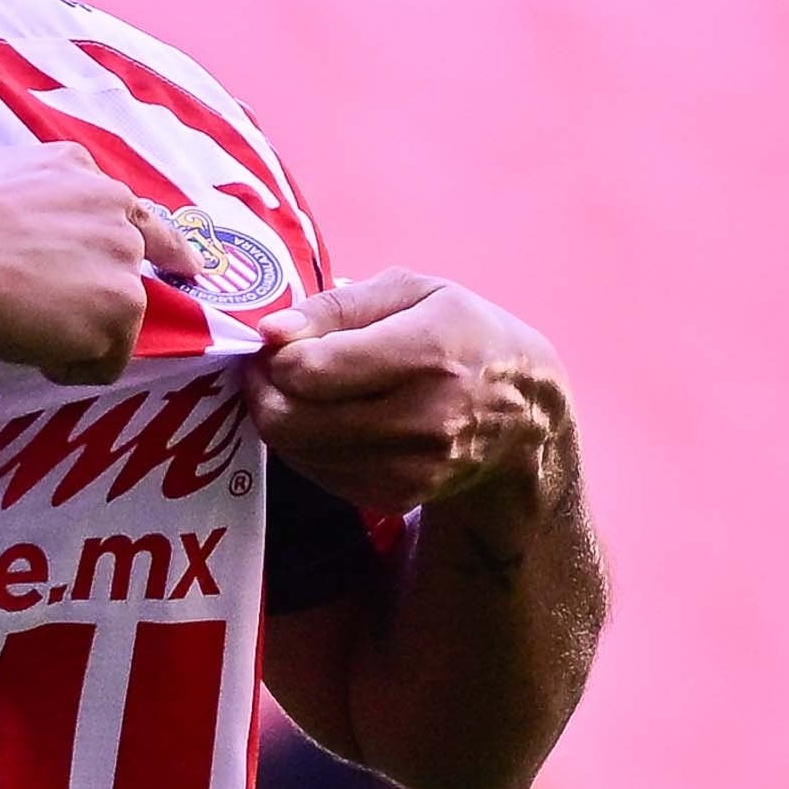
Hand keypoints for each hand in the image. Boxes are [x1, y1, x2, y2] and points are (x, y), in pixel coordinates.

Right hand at [0, 145, 201, 385]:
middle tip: (47, 311)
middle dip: (98, 292)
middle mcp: (111, 203)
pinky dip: (69, 367)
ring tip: (16, 326)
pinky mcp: (122, 308)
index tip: (175, 267)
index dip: (140, 243)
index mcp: (73, 167)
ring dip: (75, 333)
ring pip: (116, 316)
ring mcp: (122, 256)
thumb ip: (13, 194)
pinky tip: (26, 346)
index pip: (126, 207)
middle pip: (133, 260)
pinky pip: (104, 361)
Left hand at [248, 270, 574, 522]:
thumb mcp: (413, 292)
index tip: (278, 340)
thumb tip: (270, 331)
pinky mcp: (397, 497)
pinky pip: (318, 474)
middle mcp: (424, 419)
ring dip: (281, 418)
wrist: (523, 413)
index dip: (277, 354)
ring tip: (300, 389)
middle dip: (265, 389)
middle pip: (293, 419)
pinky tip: (328, 419)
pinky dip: (307, 446)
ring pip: (297, 451)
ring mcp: (412, 468)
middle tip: (269, 367)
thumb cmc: (462, 334)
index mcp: (428, 352)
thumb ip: (335, 306)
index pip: (311, 370)